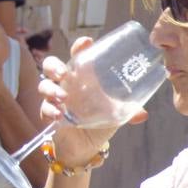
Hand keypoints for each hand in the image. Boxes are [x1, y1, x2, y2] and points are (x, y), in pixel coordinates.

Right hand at [38, 37, 144, 167]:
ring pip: (44, 85)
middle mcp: (67, 84)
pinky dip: (49, 110)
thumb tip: (143, 114)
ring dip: (51, 89)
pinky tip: (57, 115)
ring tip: (63, 98)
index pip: (78, 55)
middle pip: (51, 65)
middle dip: (54, 66)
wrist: (86, 145)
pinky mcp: (49, 114)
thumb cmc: (100, 121)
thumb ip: (128, 109)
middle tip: (63, 73)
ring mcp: (56, 98)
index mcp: (83, 77)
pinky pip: (44, 108)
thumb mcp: (116, 113)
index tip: (86, 42)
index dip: (80, 47)